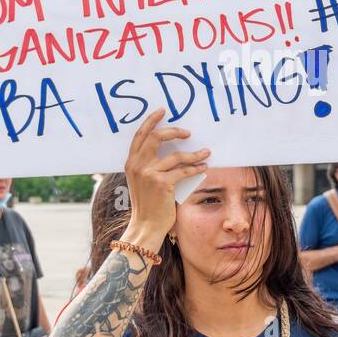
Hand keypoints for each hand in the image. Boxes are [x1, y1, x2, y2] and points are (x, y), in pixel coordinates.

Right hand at [123, 109, 209, 242]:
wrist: (145, 225)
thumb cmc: (147, 204)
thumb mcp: (141, 180)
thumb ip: (148, 164)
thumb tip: (169, 150)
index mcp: (131, 162)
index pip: (140, 135)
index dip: (151, 120)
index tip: (162, 111)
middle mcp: (138, 165)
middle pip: (156, 137)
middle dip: (174, 131)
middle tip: (188, 132)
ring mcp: (149, 173)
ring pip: (176, 155)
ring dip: (194, 154)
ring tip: (206, 153)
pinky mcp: (162, 183)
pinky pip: (184, 170)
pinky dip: (196, 167)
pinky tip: (204, 166)